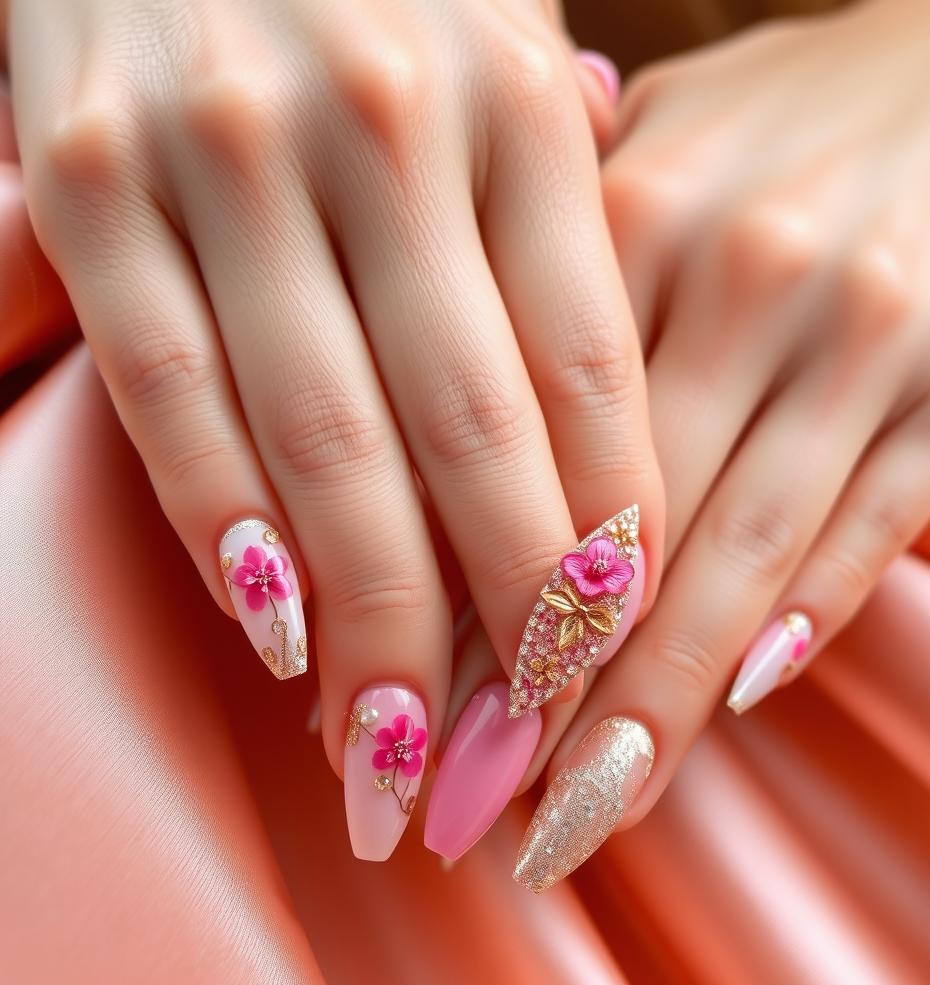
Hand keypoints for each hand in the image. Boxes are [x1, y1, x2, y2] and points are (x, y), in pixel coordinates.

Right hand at [5, 0, 662, 858]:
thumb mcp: (506, 47)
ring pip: (320, 443)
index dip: (604, 530)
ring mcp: (223, 155)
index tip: (615, 646)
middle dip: (499, 617)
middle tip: (519, 743)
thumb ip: (555, 215)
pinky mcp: (88, 183)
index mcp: (514, 101)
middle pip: (467, 434)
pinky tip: (276, 632)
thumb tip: (602, 410)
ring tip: (393, 743)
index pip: (583, 371)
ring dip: (367, 621)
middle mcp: (379, 126)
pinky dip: (228, 531)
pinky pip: (170, 398)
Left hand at [520, 0, 929, 886]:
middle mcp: (746, 271)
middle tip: (466, 804)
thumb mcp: (649, 158)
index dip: (456, 594)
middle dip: (538, 689)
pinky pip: (862, 536)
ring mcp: (871, 329)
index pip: (519, 446)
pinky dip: (789, 633)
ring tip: (577, 814)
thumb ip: (554, 288)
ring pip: (741, 558)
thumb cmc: (782, 127)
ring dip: (651, 706)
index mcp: (631, 210)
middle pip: (619, 524)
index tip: (404, 709)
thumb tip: (440, 455)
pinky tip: (721, 711)